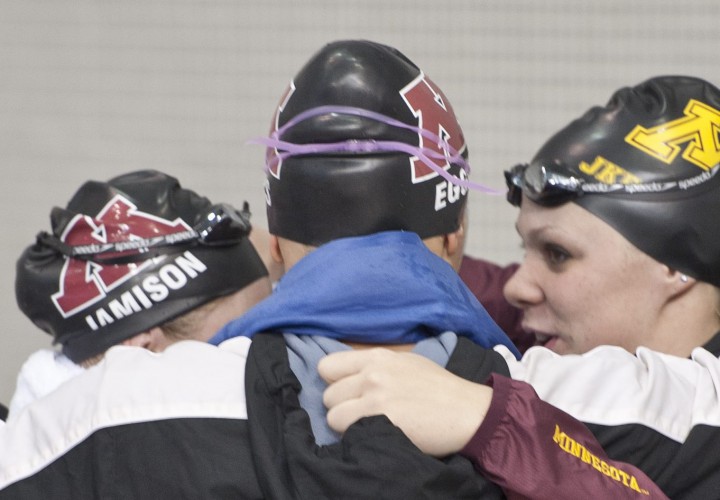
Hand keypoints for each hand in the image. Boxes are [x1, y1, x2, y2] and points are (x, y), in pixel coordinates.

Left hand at [318, 347, 491, 456]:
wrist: (467, 411)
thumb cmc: (440, 389)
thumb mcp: (407, 364)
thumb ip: (377, 367)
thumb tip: (351, 377)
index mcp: (378, 357)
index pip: (328, 366)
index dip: (335, 383)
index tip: (348, 393)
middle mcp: (372, 373)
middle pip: (328, 394)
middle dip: (342, 406)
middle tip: (363, 414)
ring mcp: (375, 397)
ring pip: (332, 415)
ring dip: (347, 424)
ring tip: (369, 425)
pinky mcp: (379, 420)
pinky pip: (346, 431)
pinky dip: (356, 437)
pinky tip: (376, 434)